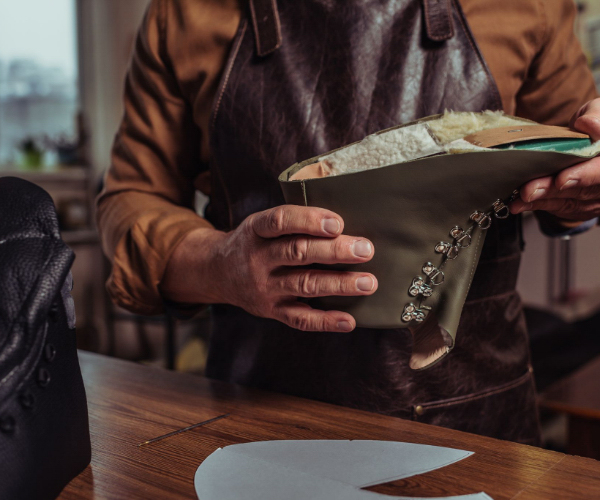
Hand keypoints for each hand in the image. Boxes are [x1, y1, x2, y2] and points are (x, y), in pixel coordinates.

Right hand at [160, 205, 377, 331]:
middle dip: (335, 251)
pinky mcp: (271, 311)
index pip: (280, 221)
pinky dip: (326, 321)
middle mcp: (258, 258)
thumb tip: (343, 222)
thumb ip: (292, 222)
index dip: (309, 221)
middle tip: (366, 250)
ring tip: (368, 283)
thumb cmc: (254, 242)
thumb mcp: (261, 223)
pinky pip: (300, 319)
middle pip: (298, 253)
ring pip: (304, 285)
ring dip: (339, 284)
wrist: (217, 272)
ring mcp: (264, 287)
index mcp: (256, 230)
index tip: (337, 222)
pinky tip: (350, 320)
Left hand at [510, 98, 599, 222]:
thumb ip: (596, 116)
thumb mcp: (597, 112)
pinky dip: (536, 205)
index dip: (584, 175)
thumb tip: (587, 124)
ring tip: (519, 196)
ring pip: (568, 201)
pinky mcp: (579, 206)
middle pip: (582, 190)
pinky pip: (557, 207)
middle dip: (552, 190)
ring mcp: (594, 197)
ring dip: (540, 200)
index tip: (561, 179)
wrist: (586, 141)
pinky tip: (518, 204)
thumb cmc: (592, 127)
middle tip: (528, 190)